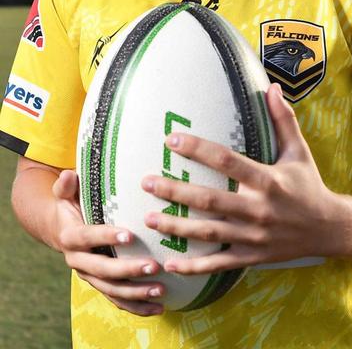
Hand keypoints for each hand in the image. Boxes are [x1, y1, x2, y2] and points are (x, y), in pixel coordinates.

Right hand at [51, 170, 165, 315]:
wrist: (60, 230)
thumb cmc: (72, 206)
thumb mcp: (66, 194)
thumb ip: (67, 186)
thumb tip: (68, 173)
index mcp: (71, 237)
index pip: (88, 238)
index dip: (106, 237)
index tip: (129, 235)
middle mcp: (78, 260)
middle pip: (102, 269)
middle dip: (128, 270)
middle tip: (154, 266)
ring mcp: (90, 276)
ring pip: (111, 289)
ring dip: (136, 292)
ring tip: (161, 290)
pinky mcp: (101, 285)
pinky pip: (117, 300)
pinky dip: (136, 306)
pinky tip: (159, 308)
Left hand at [141, 83, 342, 273]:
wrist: (330, 228)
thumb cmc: (310, 186)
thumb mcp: (299, 152)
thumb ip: (284, 121)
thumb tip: (272, 88)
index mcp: (269, 180)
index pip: (228, 161)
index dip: (199, 149)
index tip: (172, 140)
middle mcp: (260, 208)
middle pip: (210, 199)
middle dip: (175, 190)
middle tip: (146, 182)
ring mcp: (255, 235)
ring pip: (209, 232)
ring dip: (176, 226)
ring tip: (148, 217)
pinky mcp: (253, 255)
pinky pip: (219, 263)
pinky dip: (195, 266)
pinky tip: (171, 263)